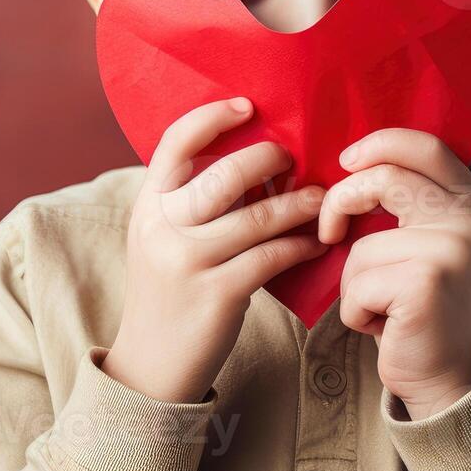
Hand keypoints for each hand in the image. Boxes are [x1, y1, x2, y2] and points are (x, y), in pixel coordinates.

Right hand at [105, 97, 327, 402]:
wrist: (150, 364)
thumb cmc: (170, 289)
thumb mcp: (163, 237)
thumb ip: (190, 200)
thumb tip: (253, 158)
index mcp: (149, 204)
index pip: (175, 142)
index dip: (213, 117)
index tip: (248, 105)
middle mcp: (163, 227)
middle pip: (226, 174)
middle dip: (270, 160)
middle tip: (294, 159)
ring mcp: (188, 262)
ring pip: (258, 216)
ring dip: (299, 203)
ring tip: (322, 198)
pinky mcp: (217, 294)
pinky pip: (272, 257)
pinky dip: (300, 244)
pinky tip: (316, 241)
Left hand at [321, 129, 470, 419]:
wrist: (443, 375)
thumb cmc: (413, 305)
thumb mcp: (415, 240)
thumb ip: (399, 201)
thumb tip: (342, 161)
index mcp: (465, 202)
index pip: (426, 146)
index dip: (381, 142)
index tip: (346, 160)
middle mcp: (466, 220)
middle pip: (385, 178)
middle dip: (341, 202)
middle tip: (329, 232)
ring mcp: (449, 250)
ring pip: (362, 246)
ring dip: (353, 282)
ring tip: (379, 304)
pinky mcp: (425, 283)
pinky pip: (358, 284)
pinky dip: (355, 311)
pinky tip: (383, 325)